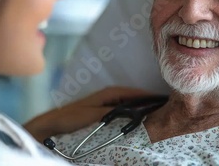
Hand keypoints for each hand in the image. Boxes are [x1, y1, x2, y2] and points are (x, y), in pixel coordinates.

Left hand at [24, 86, 154, 141]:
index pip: (137, 93)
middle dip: (149, 104)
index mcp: (110, 93)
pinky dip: (132, 118)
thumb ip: (115, 113)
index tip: (166, 102)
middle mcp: (111, 97)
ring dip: (141, 112)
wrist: (53, 125)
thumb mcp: (95, 115)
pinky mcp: (104, 115)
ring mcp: (108, 106)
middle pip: (136, 100)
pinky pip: (123, 114)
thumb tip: (136, 113)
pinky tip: (138, 125)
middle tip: (165, 112)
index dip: (151, 97)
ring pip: (130, 107)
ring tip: (156, 118)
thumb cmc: (72, 117)